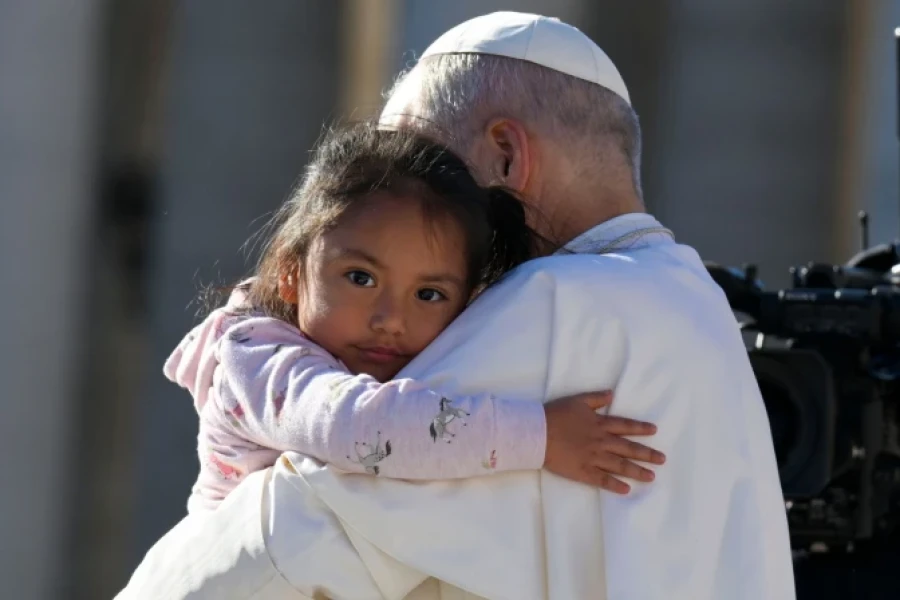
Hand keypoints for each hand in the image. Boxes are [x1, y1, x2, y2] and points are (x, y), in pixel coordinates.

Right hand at [543, 391, 664, 493]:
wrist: (537, 433)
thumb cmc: (555, 415)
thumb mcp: (577, 401)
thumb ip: (596, 398)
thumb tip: (611, 394)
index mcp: (599, 424)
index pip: (625, 426)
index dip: (640, 428)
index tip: (654, 431)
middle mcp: (601, 441)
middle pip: (628, 448)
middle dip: (647, 453)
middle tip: (662, 459)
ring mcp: (593, 458)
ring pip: (620, 465)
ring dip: (637, 471)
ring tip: (651, 476)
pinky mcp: (583, 471)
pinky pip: (602, 480)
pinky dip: (615, 485)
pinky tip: (626, 490)